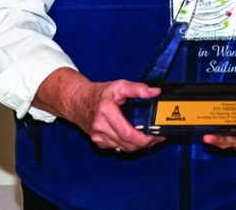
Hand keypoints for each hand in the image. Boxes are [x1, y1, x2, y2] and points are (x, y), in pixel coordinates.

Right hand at [33, 68, 163, 152]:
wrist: (77, 101)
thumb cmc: (98, 94)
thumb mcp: (119, 86)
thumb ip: (138, 89)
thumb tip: (154, 92)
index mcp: (106, 112)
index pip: (127, 133)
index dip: (144, 138)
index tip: (156, 136)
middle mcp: (100, 127)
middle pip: (127, 144)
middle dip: (145, 143)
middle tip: (157, 137)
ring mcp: (98, 137)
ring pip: (123, 148)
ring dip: (138, 146)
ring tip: (150, 138)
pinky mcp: (98, 142)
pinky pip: (117, 148)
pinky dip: (128, 145)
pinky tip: (136, 138)